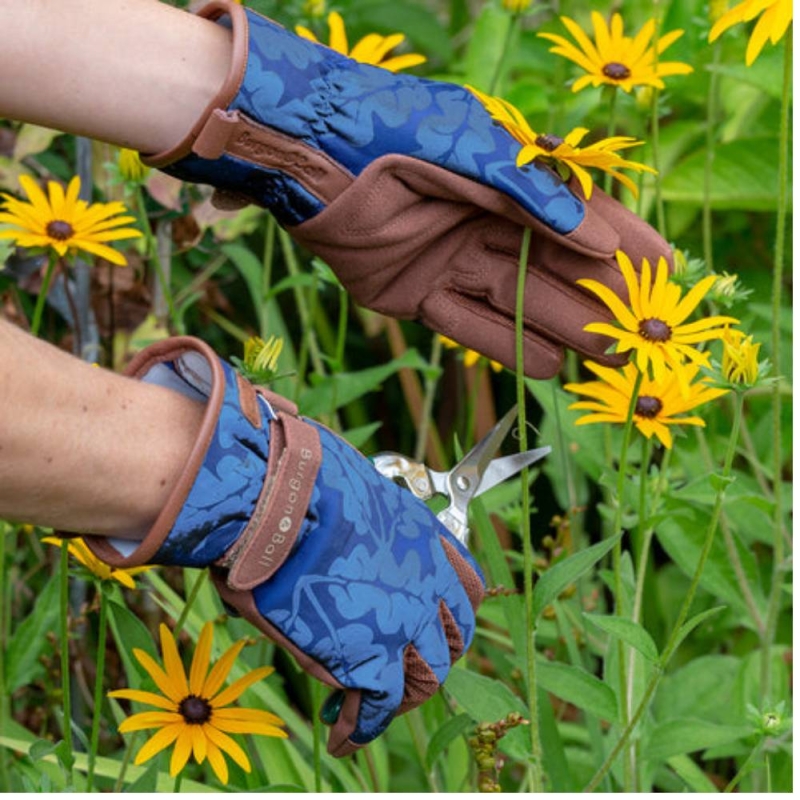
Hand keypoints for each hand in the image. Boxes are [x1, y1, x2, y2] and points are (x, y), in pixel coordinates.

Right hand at [80, 337, 483, 755]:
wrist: (277, 497)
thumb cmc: (297, 482)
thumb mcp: (349, 499)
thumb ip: (364, 530)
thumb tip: (344, 542)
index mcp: (423, 536)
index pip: (468, 587)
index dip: (453, 613)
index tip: (433, 624)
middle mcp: (427, 580)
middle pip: (453, 638)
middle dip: (430, 658)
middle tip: (400, 671)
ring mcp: (405, 620)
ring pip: (425, 678)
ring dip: (401, 698)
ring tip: (369, 708)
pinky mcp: (370, 656)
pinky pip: (377, 706)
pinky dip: (360, 727)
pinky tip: (341, 735)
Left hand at [142, 0, 670, 377]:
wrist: (303, 153)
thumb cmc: (389, 129)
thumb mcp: (467, 148)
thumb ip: (529, 193)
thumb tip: (598, 237)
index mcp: (505, 180)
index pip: (578, 219)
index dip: (623, 245)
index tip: (667, 274)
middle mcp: (483, 223)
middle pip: (553, 270)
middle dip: (600, 301)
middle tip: (645, 338)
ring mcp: (450, 261)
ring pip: (516, 303)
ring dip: (561, 332)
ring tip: (608, 363)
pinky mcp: (414, 294)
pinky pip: (466, 325)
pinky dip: (503, 345)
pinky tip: (547, 367)